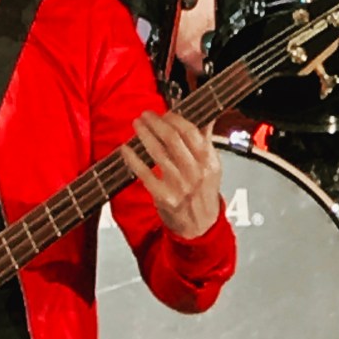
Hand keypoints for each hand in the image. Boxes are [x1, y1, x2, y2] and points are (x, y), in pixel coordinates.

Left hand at [121, 111, 221, 238]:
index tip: (165, 113)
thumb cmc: (204, 192)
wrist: (201, 225)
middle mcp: (195, 172)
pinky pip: (144, 174)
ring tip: (137, 125)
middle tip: (146, 115)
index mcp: (208, 161)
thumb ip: (207, 140)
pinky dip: (133, 159)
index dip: (174, 118)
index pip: (190, 131)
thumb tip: (206, 116)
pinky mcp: (163, 197)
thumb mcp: (212, 166)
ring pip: (158, 153)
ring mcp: (179, 185)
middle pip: (172, 139)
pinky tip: (126, 149)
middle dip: (156, 123)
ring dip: (144, 135)